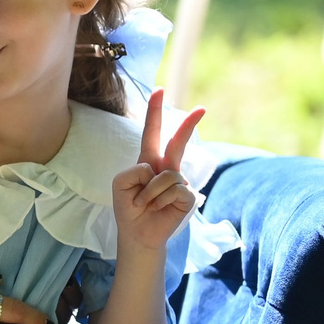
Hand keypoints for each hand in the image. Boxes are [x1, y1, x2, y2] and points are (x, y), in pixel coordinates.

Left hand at [112, 86, 202, 253]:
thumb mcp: (121, 183)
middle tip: (201, 108)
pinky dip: (158, 200)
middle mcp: (166, 168)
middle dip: (188, 125)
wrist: (137, 233)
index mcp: (148, 160)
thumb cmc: (128, 207)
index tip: (159, 90)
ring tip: (145, 204)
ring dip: (149, 193)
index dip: (154, 112)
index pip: (152, 133)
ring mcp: (179, 182)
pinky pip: (174, 189)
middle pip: (177, 142)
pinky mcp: (188, 197)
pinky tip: (157, 209)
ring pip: (167, 175)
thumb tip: (160, 170)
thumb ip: (136, 170)